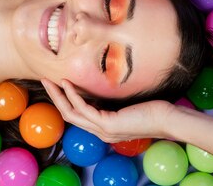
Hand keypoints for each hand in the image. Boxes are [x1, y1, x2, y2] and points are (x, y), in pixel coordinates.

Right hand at [42, 79, 175, 142]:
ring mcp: (103, 130)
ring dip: (58, 96)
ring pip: (71, 113)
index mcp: (103, 128)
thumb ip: (113, 103)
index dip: (64, 100)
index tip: (57, 84)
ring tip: (50, 81)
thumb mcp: (127, 106)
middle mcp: (100, 131)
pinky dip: (73, 96)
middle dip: (55, 97)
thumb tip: (104, 90)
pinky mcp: (108, 124)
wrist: (167, 120)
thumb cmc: (152, 111)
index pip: (77, 115)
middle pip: (68, 115)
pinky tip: (68, 84)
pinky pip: (84, 109)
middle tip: (45, 81)